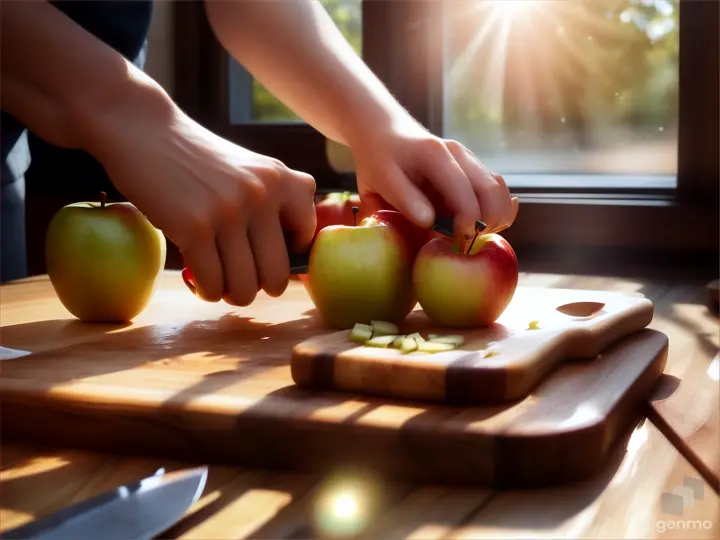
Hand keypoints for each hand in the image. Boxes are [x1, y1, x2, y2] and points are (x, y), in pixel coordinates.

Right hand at [92, 101, 315, 304]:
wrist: (145, 130)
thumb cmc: (199, 159)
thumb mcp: (252, 167)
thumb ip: (279, 199)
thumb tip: (298, 252)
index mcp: (283, 179)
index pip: (306, 237)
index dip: (285, 253)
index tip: (262, 251)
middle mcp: (263, 195)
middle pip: (277, 275)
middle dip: (260, 287)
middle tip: (242, 280)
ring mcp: (230, 211)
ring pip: (246, 288)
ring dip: (232, 294)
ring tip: (220, 283)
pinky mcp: (195, 227)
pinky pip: (214, 284)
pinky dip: (208, 292)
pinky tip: (200, 282)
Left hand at [351, 119, 517, 238]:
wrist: (383, 131)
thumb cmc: (378, 159)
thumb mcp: (380, 179)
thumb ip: (404, 199)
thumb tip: (429, 222)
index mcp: (436, 155)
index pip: (465, 193)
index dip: (467, 223)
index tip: (457, 244)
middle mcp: (459, 154)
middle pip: (492, 191)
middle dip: (487, 223)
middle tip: (467, 244)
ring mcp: (469, 160)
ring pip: (499, 189)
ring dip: (496, 217)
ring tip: (473, 236)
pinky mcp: (471, 168)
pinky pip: (494, 189)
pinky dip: (495, 209)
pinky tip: (479, 225)